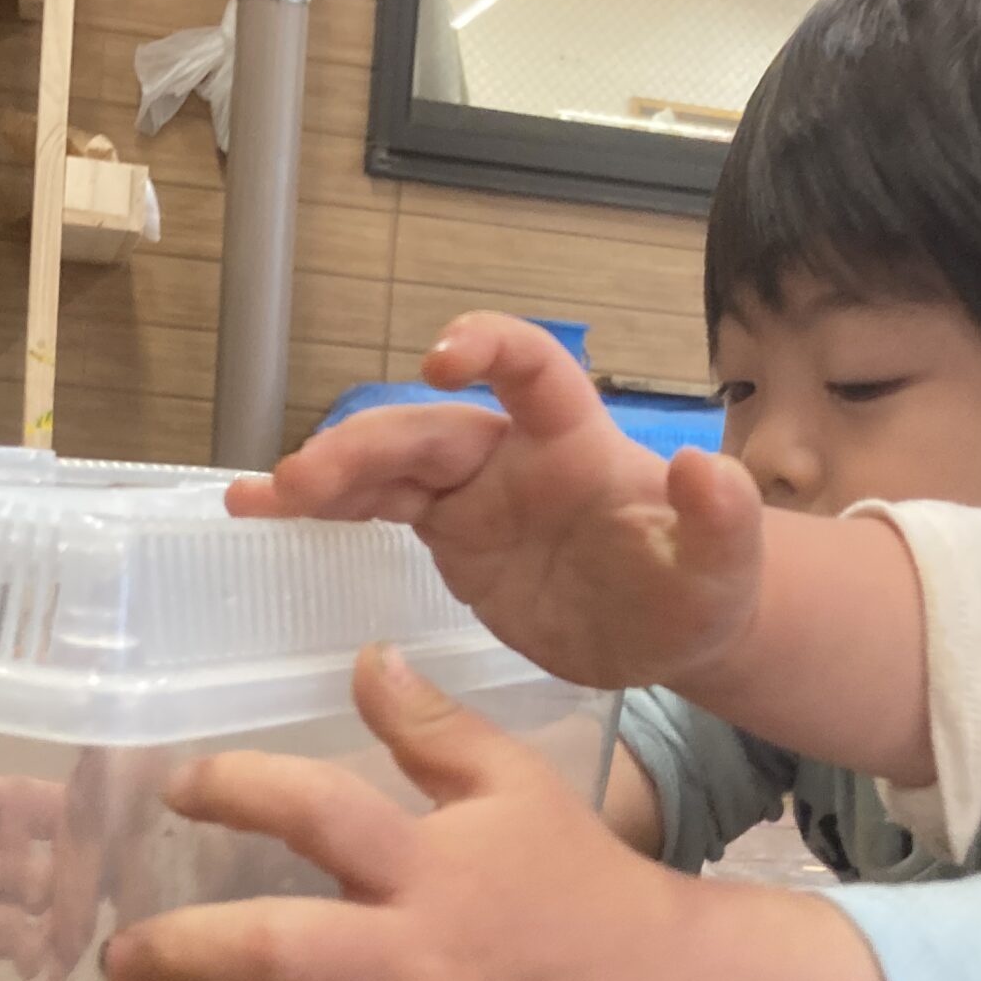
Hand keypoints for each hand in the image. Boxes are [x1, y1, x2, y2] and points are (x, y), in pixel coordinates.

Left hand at [105, 643, 695, 980]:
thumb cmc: (572, 876)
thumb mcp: (514, 781)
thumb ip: (432, 725)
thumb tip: (364, 658)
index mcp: (430, 868)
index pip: (317, 814)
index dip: (237, 790)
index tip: (180, 789)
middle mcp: (416, 962)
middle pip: (277, 956)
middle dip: (180, 954)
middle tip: (121, 959)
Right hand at [226, 313, 765, 690]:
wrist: (669, 632)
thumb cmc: (699, 588)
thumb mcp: (726, 568)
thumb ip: (724, 519)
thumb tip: (707, 467)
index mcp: (577, 444)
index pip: (532, 372)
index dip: (488, 348)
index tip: (440, 356)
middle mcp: (515, 453)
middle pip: (429, 426)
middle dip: (365, 445)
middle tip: (301, 483)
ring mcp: (475, 493)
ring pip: (388, 463)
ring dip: (327, 474)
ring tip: (261, 499)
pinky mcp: (448, 535)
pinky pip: (375, 508)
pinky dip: (320, 509)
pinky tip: (255, 513)